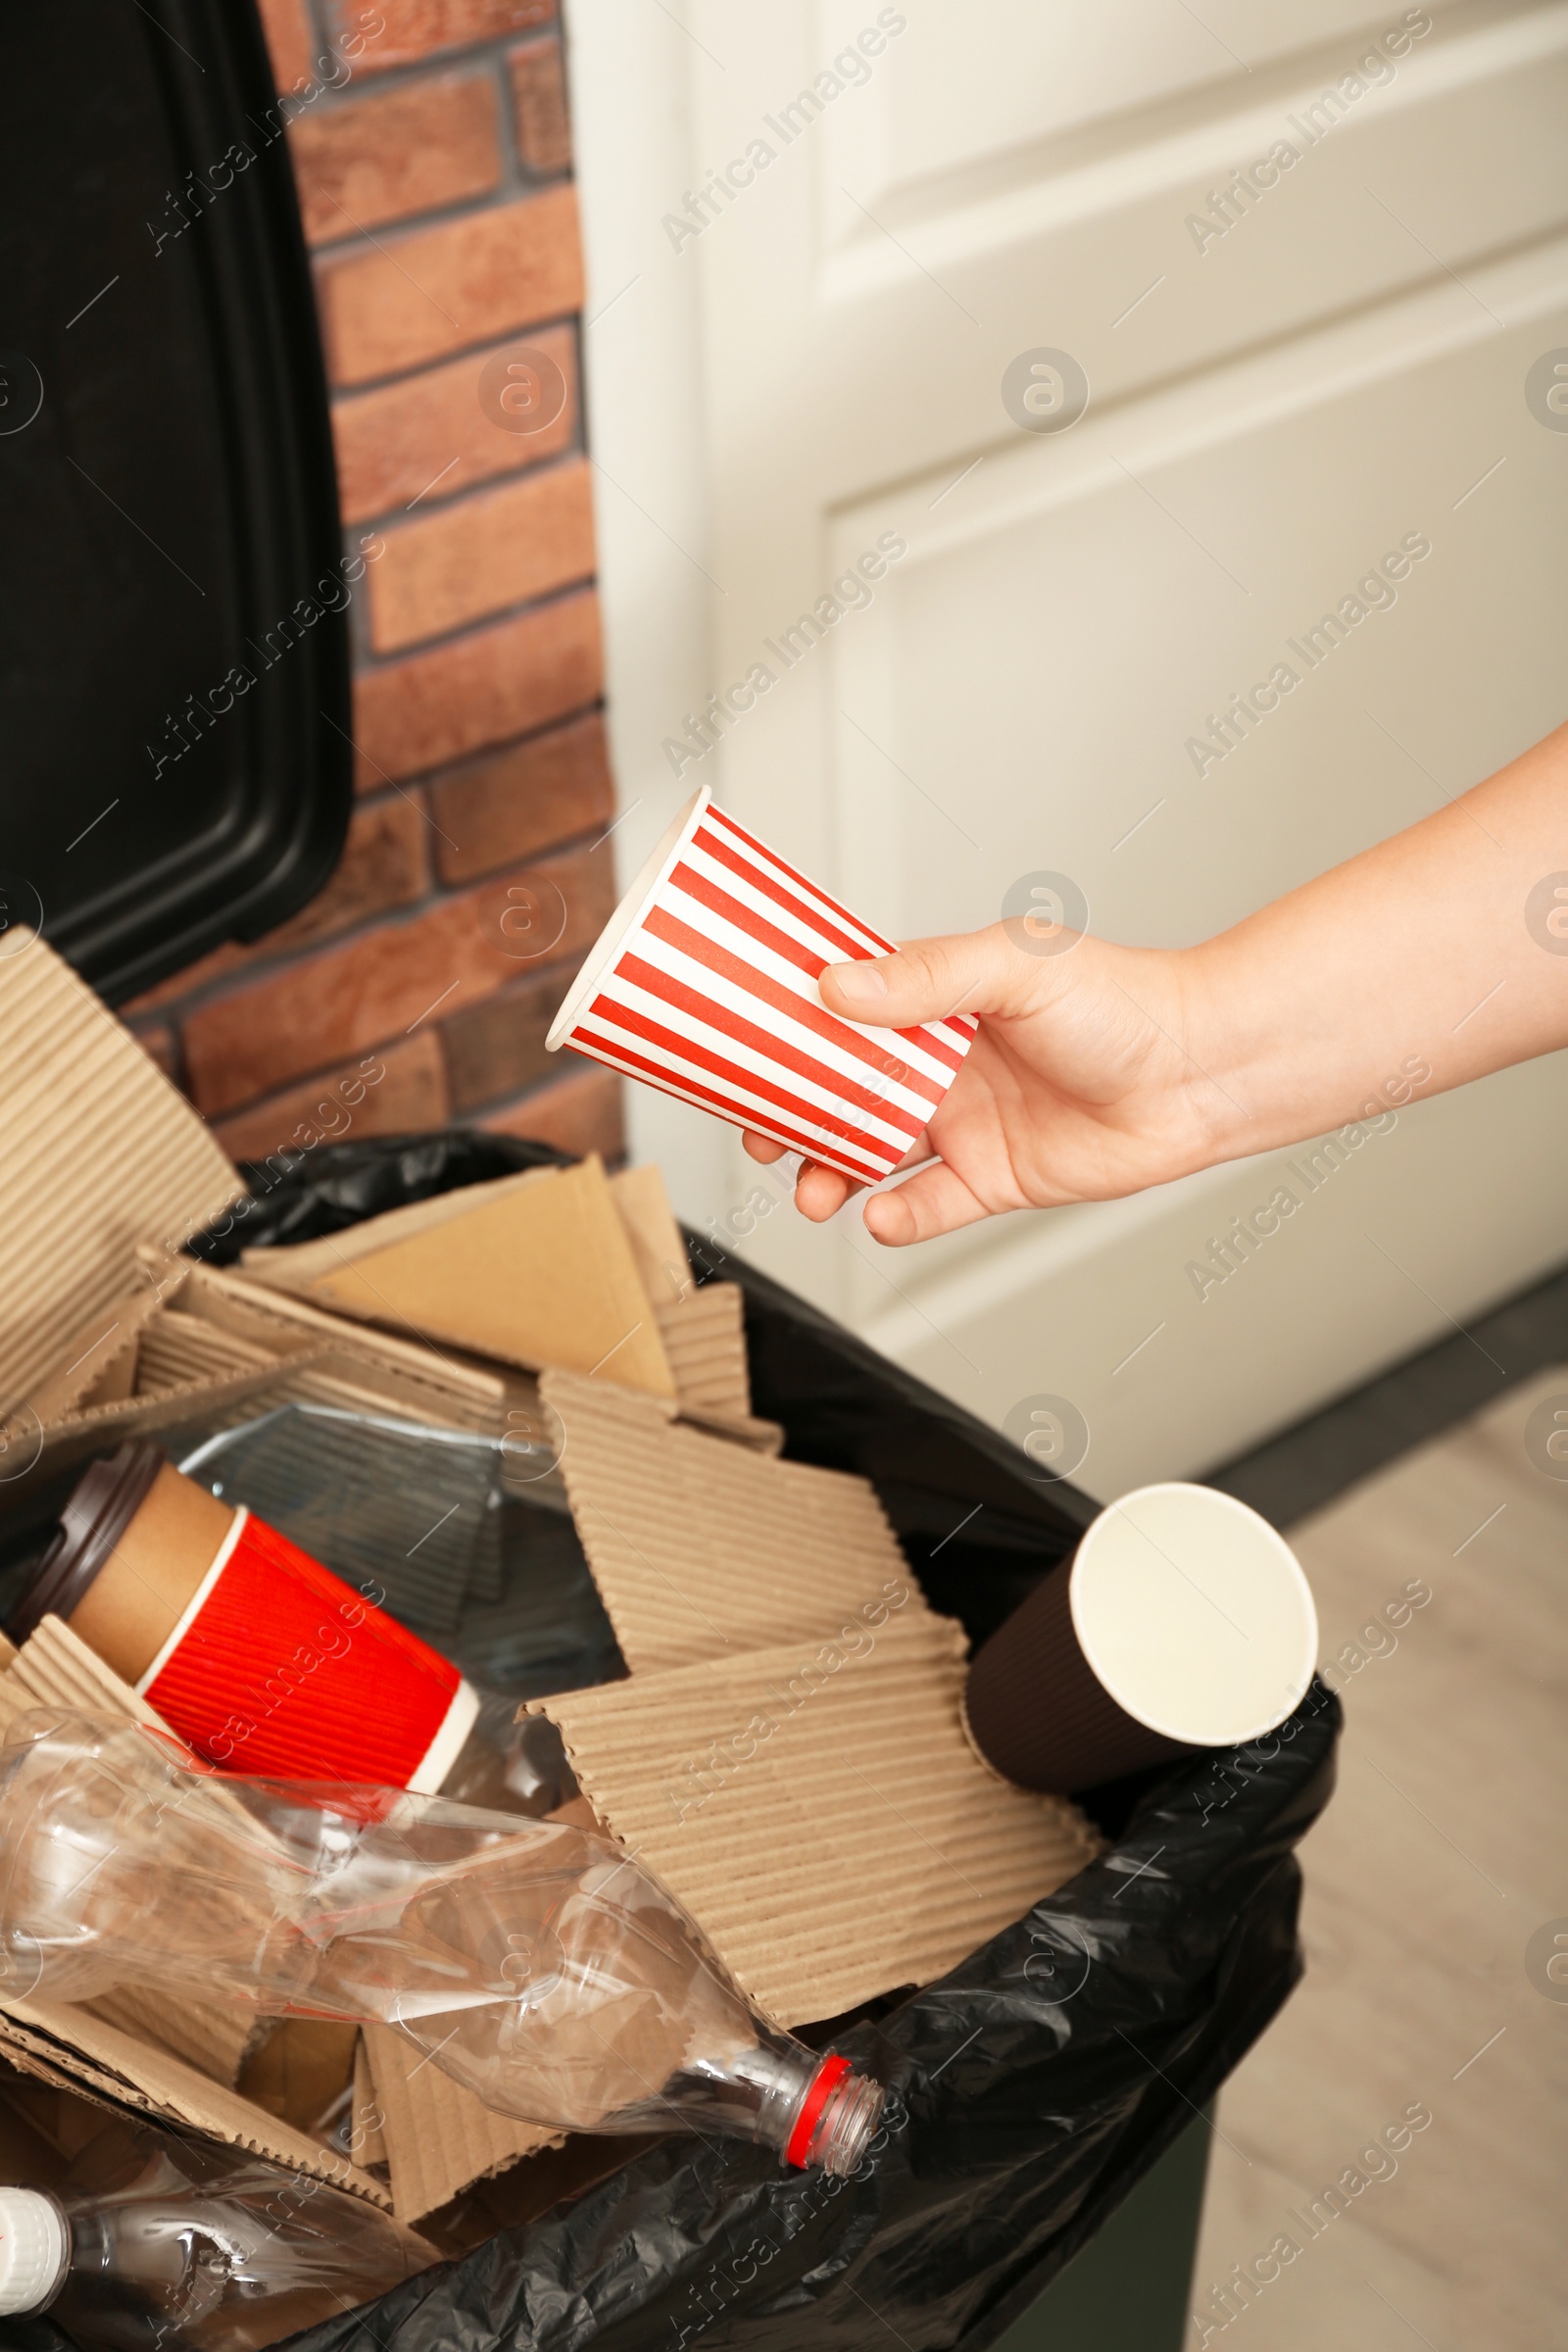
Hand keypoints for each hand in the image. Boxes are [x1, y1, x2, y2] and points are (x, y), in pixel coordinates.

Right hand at [742, 924, 1231, 1246]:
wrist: (1201, 1072)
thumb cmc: (1123, 1001)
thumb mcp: (1014, 968)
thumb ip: (925, 978)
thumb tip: (838, 988)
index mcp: (934, 1001)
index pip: (839, 1013)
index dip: (786, 1034)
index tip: (735, 1049)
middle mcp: (939, 1064)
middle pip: (838, 1094)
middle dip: (790, 1120)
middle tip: (760, 1138)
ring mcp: (962, 1124)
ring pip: (869, 1156)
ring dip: (830, 1175)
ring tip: (815, 1192)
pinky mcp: (991, 1180)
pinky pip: (928, 1207)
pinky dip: (899, 1218)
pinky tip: (884, 1217)